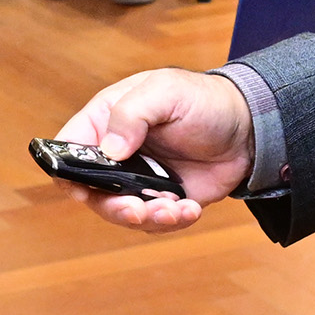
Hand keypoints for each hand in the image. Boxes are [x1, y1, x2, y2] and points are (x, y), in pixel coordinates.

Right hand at [53, 68, 256, 232]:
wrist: (249, 128)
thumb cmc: (203, 100)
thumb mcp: (166, 91)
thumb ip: (133, 113)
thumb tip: (109, 149)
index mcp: (106, 121)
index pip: (69, 148)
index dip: (65, 170)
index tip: (82, 189)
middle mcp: (117, 155)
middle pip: (92, 191)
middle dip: (112, 206)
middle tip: (136, 210)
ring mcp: (140, 180)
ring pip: (122, 212)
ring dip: (145, 218)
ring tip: (174, 210)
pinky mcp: (164, 201)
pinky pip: (155, 223)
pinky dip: (171, 222)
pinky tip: (190, 209)